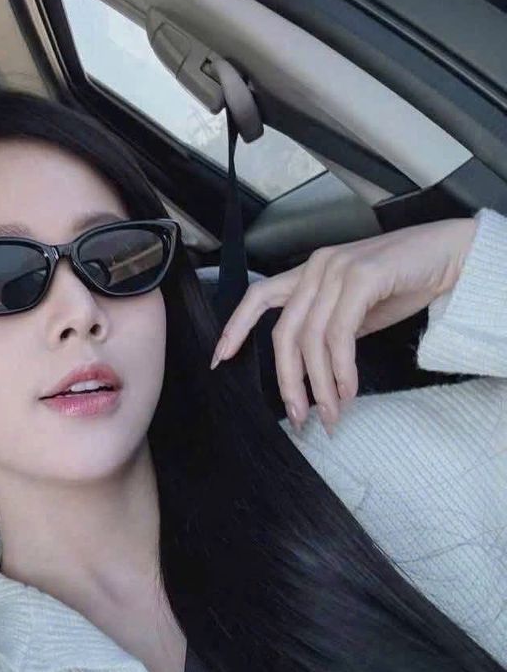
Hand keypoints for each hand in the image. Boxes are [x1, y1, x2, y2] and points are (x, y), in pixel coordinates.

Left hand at [209, 217, 477, 434]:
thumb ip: (329, 330)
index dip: (235, 328)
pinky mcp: (363, 276)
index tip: (219, 359)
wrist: (451, 254)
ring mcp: (338, 269)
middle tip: (299, 417)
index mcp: (310, 272)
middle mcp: (318, 267)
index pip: (258, 297)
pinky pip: (340, 334)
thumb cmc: (406, 282)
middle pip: (284, 331)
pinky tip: (349, 390)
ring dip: (320, 384)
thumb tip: (312, 372)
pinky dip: (342, 368)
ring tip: (331, 413)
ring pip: (311, 338)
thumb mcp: (357, 310)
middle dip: (288, 380)